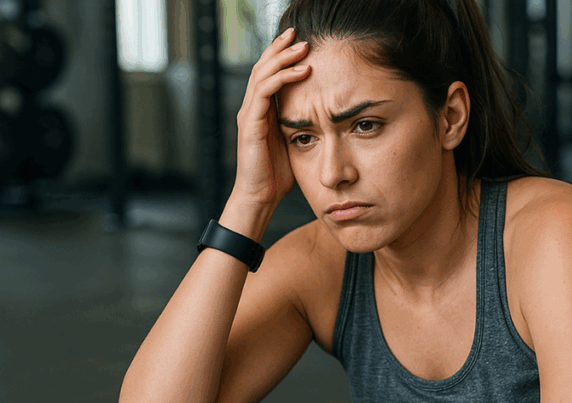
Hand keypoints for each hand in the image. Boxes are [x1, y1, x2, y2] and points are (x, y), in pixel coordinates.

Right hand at [232, 27, 311, 209]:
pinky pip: (264, 92)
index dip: (281, 56)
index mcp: (261, 111)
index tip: (300, 42)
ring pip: (262, 74)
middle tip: (300, 35)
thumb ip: (300, 125)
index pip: (268, 74)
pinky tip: (301, 72)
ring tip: (303, 47)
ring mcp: (249, 115)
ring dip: (283, 58)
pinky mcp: (250, 124)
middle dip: (280, 48)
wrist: (260, 197)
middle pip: (262, 66)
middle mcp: (251, 109)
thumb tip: (322, 115)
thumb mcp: (293, 143)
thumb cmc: (277, 176)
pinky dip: (282, 78)